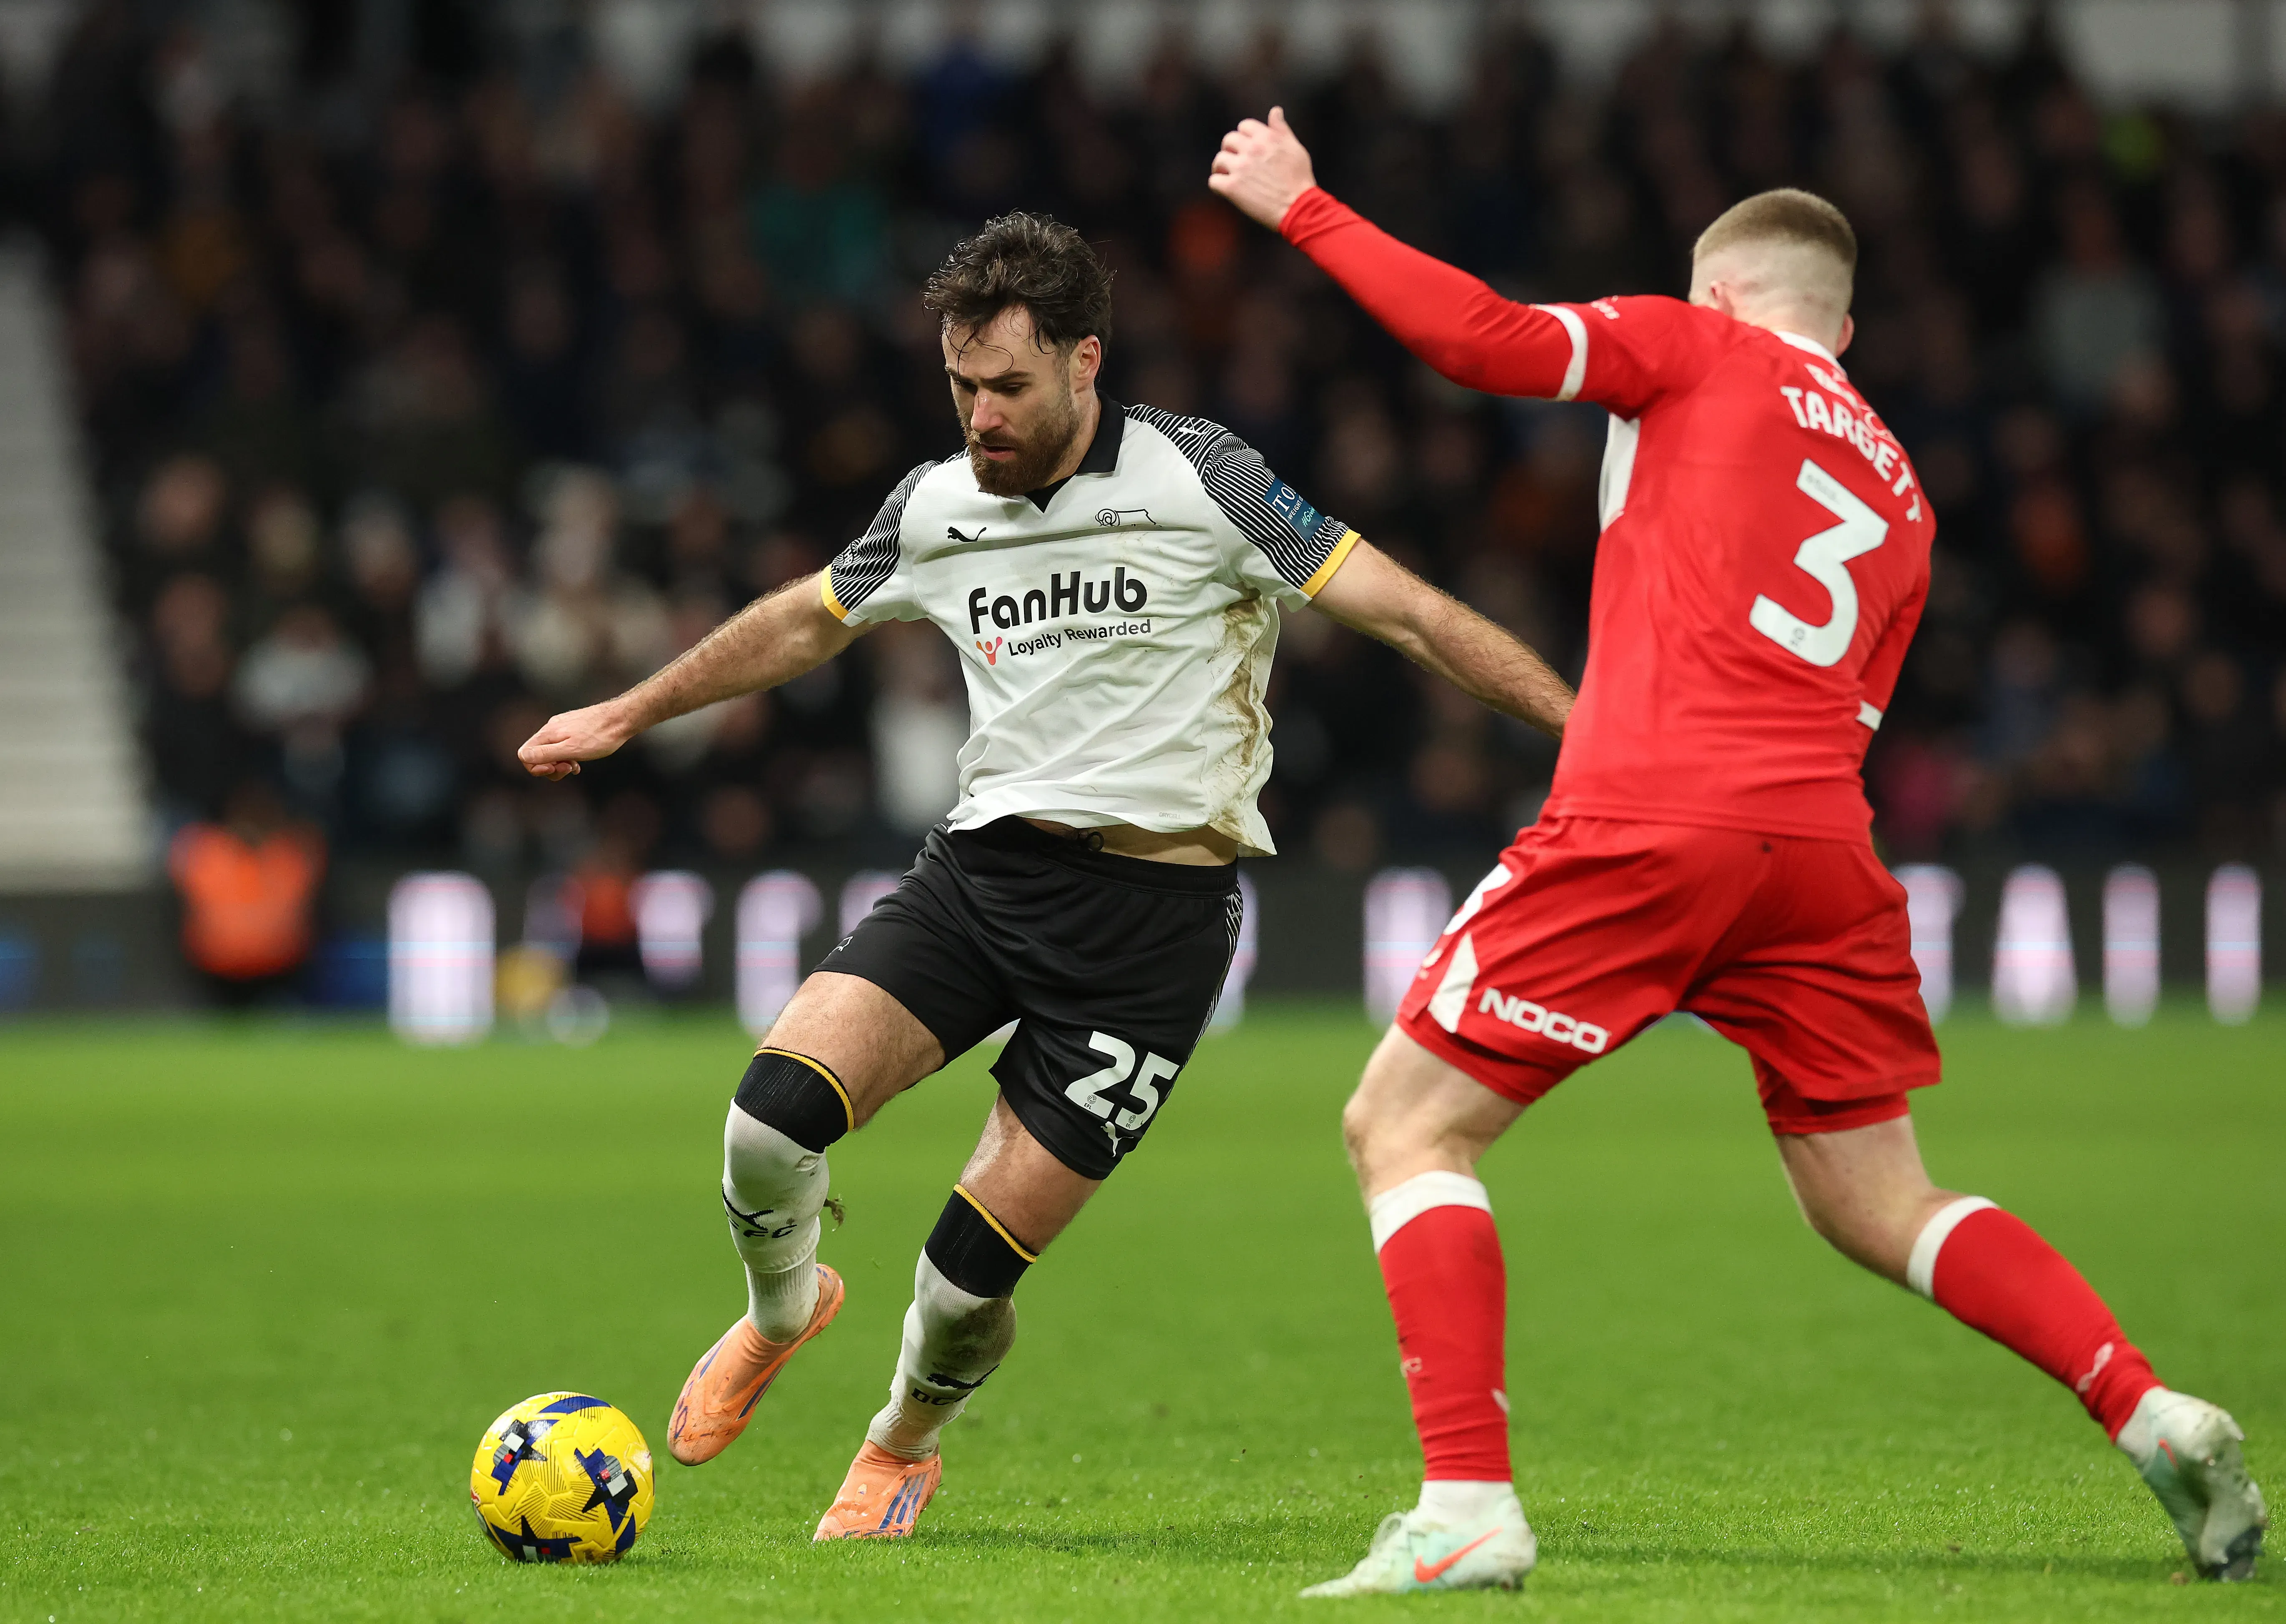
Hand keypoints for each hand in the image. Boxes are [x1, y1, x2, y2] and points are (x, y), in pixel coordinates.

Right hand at [517, 700, 634, 779]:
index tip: (556, 770)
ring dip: (559, 764)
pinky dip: (568, 757)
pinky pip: (562, 746)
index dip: (536, 768)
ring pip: (550, 751)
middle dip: (550, 768)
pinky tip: (580, 762)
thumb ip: (546, 753)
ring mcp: (562, 727)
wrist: (621, 719)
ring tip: (576, 766)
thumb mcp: (572, 750)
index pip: (524, 755)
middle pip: (536, 755)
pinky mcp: (573, 728)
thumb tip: (523, 757)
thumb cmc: (600, 736)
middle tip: (569, 770)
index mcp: (548, 734)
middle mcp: (551, 728)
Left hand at [1209, 106, 1316, 230]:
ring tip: (1228, 176)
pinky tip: (1225, 190)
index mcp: (1266, 137)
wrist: (1298, 207)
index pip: (1244, 126)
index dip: (1244, 136)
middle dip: (1231, 149)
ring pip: (1219, 159)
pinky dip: (1217, 185)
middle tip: (1235, 161)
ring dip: (1222, 167)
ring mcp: (1240, 168)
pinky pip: (1213, 181)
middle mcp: (1252, 149)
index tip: (1247, 147)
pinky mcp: (1232, 187)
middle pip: (1228, 140)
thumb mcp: (1295, 148)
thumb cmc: (1300, 179)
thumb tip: (1275, 111)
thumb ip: (1281, 129)